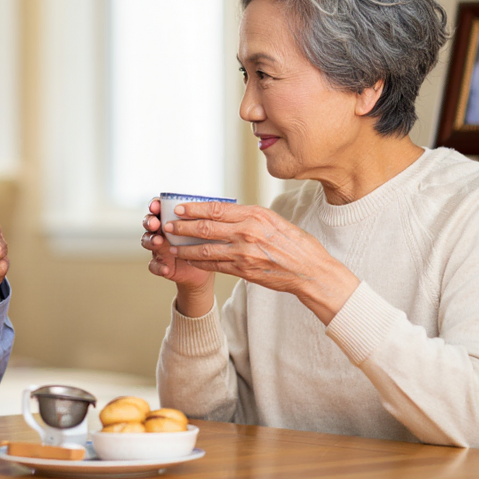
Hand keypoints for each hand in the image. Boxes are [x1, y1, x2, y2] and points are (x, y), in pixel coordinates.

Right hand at [141, 198, 215, 316]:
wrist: (211, 264)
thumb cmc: (211, 239)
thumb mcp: (211, 225)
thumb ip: (208, 214)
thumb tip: (220, 200)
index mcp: (173, 217)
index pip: (159, 206)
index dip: (155, 204)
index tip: (156, 204)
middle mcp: (163, 230)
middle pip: (149, 222)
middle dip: (150, 221)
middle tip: (155, 223)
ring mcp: (160, 247)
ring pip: (146, 241)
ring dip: (151, 240)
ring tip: (158, 242)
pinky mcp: (162, 263)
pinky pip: (153, 265)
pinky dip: (158, 266)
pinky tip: (166, 268)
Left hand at [164, 202, 359, 323]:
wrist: (311, 270)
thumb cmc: (295, 243)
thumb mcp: (274, 220)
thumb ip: (251, 216)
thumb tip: (228, 212)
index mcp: (255, 215)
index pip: (217, 209)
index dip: (194, 208)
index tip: (179, 208)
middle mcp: (247, 232)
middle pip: (206, 227)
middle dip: (183, 226)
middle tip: (167, 225)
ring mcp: (244, 253)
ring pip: (205, 248)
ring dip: (185, 246)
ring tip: (171, 244)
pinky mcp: (243, 271)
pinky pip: (215, 265)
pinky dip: (198, 262)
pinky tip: (188, 260)